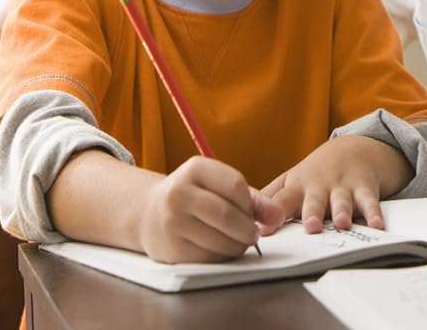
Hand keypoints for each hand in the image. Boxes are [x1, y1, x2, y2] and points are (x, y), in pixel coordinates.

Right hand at [138, 156, 283, 262]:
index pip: (236, 185)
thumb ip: (251, 197)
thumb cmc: (193, 195)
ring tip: (238, 241)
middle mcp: (179, 193)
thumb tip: (278, 216)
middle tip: (252, 233)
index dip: (251, 203)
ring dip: (238, 245)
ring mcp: (172, 222)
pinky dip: (223, 255)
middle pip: (228, 215)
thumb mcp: (217, 184)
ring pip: (220, 239)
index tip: (255, 213)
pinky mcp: (170, 249)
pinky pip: (208, 257)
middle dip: (248, 229)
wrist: (147, 212)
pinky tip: (221, 248)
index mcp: (195, 169)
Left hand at [258, 135, 413, 234]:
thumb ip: (269, 197)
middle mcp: (319, 187)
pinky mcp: (363, 189)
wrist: (352, 149)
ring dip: (342, 211)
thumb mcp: (290, 179)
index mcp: (297, 187)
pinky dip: (374, 213)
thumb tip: (240, 213)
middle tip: (311, 226)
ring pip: (342, 201)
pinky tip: (377, 225)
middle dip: (312, 212)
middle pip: (314, 201)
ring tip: (342, 223)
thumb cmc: (315, 172)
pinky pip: (370, 202)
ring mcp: (342, 187)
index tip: (263, 231)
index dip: (271, 216)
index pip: (281, 202)